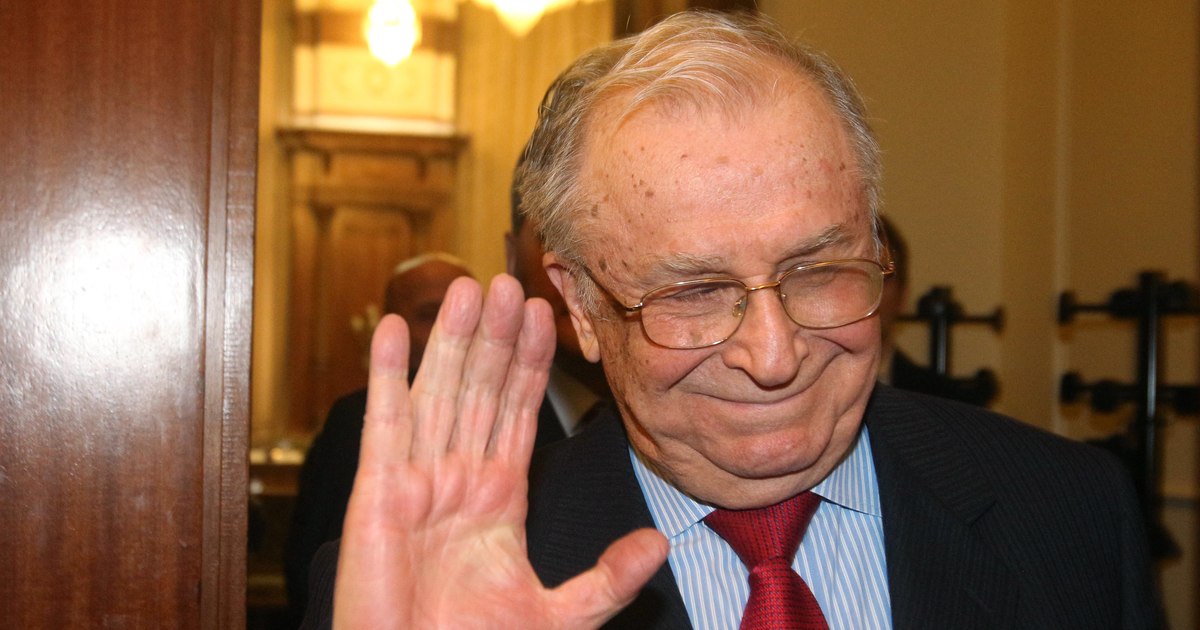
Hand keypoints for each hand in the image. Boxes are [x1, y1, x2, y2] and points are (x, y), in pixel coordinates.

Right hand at [334, 274, 668, 628]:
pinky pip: (384, 423)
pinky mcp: (377, 493)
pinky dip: (386, 374)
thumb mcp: (561, 615)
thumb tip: (657, 544)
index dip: (532, 364)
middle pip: (482, 390)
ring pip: (440, 392)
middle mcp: (458, 480)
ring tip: (469, 287)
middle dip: (498, 337)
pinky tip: (394, 327)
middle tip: (512, 280)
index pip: (520, 413)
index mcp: (498, 499)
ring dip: (454, 339)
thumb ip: (608, 578)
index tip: (547, 315)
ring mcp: (417, 481)